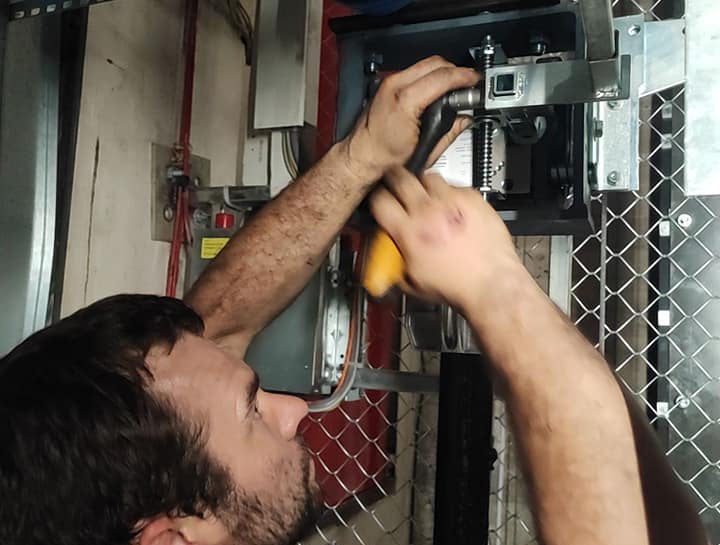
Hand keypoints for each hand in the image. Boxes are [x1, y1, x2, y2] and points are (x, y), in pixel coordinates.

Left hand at [341, 56, 479, 182]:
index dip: (464, 76)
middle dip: (455, 71)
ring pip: (425, 64)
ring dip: (442, 72)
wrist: (362, 156)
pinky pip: (415, 71)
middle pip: (435, 63)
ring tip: (453, 86)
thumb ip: (449, 130)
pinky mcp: (387, 84)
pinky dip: (429, 76)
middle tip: (467, 83)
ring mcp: (389, 82)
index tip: (475, 80)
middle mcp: (395, 86)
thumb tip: (465, 118)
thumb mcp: (425, 149)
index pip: (442, 77)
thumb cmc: (384, 156)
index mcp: (405, 101)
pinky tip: (435, 88)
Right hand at [369, 168, 519, 309]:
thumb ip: (393, 262)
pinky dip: (450, 193)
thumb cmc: (457, 286)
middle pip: (400, 177)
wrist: (491, 283)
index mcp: (408, 230)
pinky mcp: (472, 198)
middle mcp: (427, 211)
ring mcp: (451, 201)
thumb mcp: (412, 281)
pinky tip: (452, 206)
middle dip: (394, 180)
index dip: (376, 199)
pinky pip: (455, 185)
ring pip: (427, 176)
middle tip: (396, 185)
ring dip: (423, 184)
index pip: (379, 200)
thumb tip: (385, 255)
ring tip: (426, 195)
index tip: (380, 201)